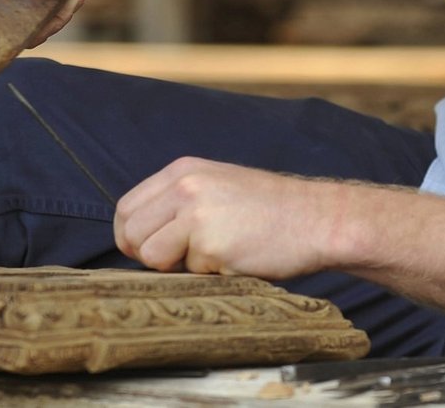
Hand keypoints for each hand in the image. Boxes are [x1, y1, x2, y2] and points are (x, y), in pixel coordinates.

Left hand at [114, 157, 344, 277]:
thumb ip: (178, 202)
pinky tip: (236, 258)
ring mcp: (197, 213)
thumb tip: (139, 239)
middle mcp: (186, 186)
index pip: (127, 207)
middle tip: (183, 260)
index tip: (151, 251)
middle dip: (149, 256)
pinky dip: (208, 274)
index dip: (133, 237)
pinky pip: (188, 272)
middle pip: (131, 233)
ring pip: (150, 256)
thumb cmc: (270, 211)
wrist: (317, 219)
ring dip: (177, 266)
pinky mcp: (211, 242)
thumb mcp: (218, 187)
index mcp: (183, 170)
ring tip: (213, 255)